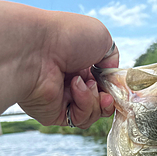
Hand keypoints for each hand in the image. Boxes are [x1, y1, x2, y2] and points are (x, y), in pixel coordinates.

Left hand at [18, 11, 118, 128]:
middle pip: (101, 104)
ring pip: (93, 114)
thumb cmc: (65, 36)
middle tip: (106, 93)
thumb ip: (112, 58)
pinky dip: (84, 105)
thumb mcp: (101, 37)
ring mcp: (62, 100)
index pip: (104, 85)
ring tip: (84, 82)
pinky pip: (80, 119)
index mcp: (80, 64)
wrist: (36, 48)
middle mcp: (70, 83)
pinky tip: (75, 87)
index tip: (119, 87)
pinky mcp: (54, 115)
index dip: (114, 88)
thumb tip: (112, 78)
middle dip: (108, 100)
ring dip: (95, 100)